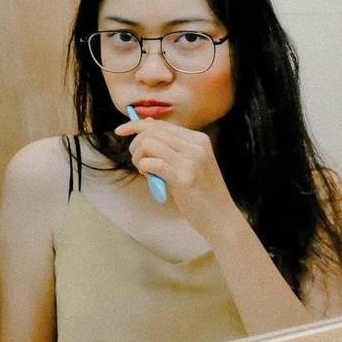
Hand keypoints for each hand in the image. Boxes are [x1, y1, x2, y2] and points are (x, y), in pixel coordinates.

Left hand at [114, 118, 240, 237]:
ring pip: (148, 143)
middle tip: (137, 161)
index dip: (136, 125)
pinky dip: (144, 168)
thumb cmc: (203, 192)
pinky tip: (148, 176)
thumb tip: (147, 127)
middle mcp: (196, 146)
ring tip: (144, 171)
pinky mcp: (184, 178)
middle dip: (135, 144)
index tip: (120, 130)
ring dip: (138, 157)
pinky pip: (152, 163)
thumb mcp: (192, 163)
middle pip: (152, 131)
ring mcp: (191, 161)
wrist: (220, 217)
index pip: (161, 124)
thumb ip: (173, 147)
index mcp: (199, 139)